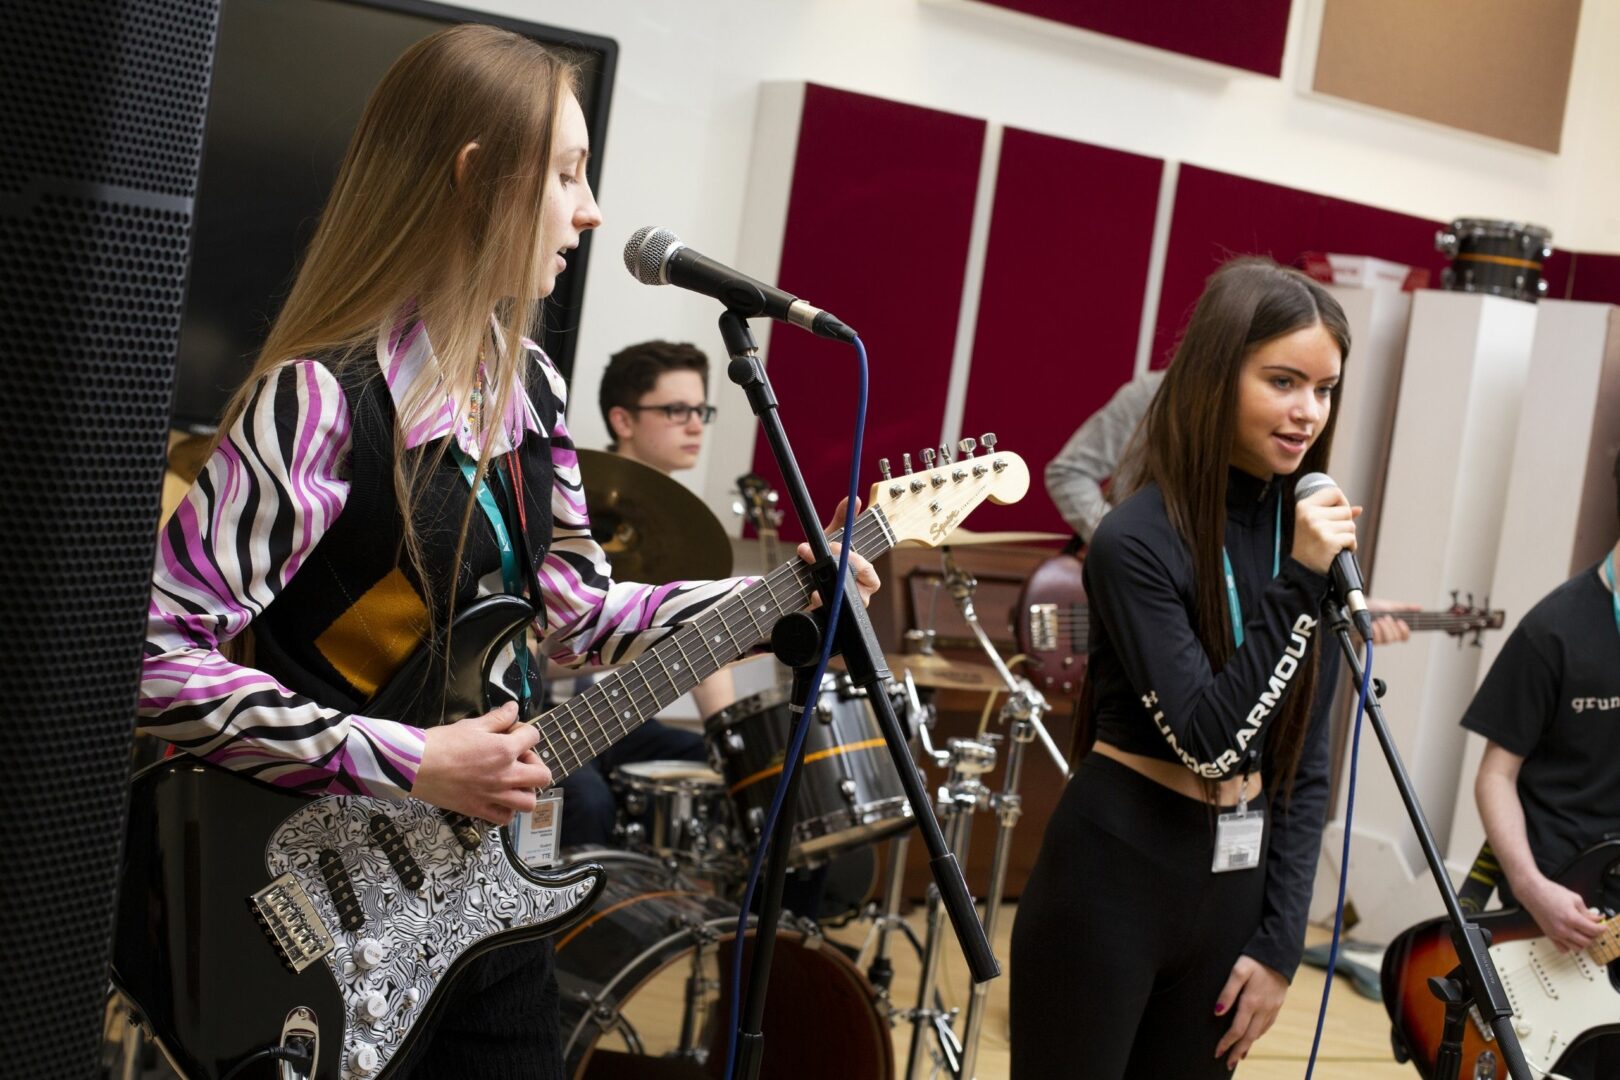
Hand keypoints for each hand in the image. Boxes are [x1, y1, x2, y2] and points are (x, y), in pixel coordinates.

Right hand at [411, 702, 552, 823]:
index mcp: (504, 750)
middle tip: (520, 759)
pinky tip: (498, 798)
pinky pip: (505, 818)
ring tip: (513, 781)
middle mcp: (505, 775)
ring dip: (526, 790)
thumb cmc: (441, 744)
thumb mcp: (472, 724)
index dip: (525, 731)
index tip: (512, 732)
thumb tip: (513, 708)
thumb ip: (498, 718)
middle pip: (542, 775)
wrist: (416, 766)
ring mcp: (494, 796)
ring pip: (529, 802)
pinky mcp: (479, 810)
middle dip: (535, 764)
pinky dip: (506, 810)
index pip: (533, 736)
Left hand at [798, 497, 880, 608]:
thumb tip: (854, 499)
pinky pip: (825, 615)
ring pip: (842, 605)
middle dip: (839, 572)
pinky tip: (810, 596)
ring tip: (813, 583)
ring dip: (827, 592)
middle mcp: (857, 596)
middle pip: (860, 592)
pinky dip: (817, 605)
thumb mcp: (831, 538)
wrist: (799, 584)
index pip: (869, 573)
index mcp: (864, 578)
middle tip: (816, 556)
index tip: (834, 546)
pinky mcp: (826, 619)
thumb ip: (843, 519)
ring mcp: (843, 610)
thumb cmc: (823, 561)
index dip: (855, 561)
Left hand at [1213, 955, 1287, 1068]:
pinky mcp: (1278, 1005)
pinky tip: (1254, 1037)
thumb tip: (1218, 1012)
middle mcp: (1263, 1009)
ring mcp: (1272, 1008)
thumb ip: (1228, 991)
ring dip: (1248, 1045)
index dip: (1226, 1043)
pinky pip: (1268, 1025)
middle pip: (1249, 1037)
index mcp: (1251, 1002)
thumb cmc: (1255, 959)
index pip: (1237, 1030)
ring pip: (1259, 1033)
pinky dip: (1259, 1035)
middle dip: (1237, 1051)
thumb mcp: (1238, 970)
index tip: (1217, 1053)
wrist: (1281, 952)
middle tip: (1227, 1063)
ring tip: (1238, 1055)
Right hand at [1292, 487, 1359, 575]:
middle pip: (1345, 510)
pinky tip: (1339, 551)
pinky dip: (1350, 546)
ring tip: (1334, 544)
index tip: (1338, 515)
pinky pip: (1351, 538)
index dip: (1342, 503)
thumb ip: (1334, 513)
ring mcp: (1318, 527)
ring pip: (1351, 525)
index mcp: (1304, 506)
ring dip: (1347, 536)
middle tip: (1332, 535)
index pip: (1334, 492)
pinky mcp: (1328, 541)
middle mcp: (1310, 514)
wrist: (1302, 570)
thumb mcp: (1314, 524)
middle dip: (1345, 524)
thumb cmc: (1309, 546)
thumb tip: (1358, 509)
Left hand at [1366, 598, 1418, 644]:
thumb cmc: (1374, 606)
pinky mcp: (1367, 639)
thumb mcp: (1391, 605)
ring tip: (1379, 620)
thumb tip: (1419, 607)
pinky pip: (1375, 641)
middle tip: (1386, 617)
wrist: (1357, 605)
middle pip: (1395, 639)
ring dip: (1383, 629)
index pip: (1404, 637)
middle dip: (1391, 627)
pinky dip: (1375, 632)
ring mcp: (1377, 639)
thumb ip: (1405, 607)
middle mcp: (1386, 636)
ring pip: (1386, 641)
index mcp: (1394, 629)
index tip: (1400, 621)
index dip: (1405, 632)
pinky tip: (1373, 624)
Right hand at [1520, 874, 1603, 951]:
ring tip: (1583, 933)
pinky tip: (1571, 938)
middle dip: (1594, 935)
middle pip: (1588, 941)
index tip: (1603, 925)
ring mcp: (1556, 934)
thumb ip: (1587, 911)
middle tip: (1594, 928)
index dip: (1602, 928)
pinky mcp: (1549, 936)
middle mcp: (1563, 929)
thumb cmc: (1550, 892)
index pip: (1594, 930)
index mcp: (1571, 918)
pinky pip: (1564, 949)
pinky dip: (1570, 946)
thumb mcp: (1575, 898)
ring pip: (1578, 948)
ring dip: (1583, 942)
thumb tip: (1596, 919)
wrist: (1533, 892)